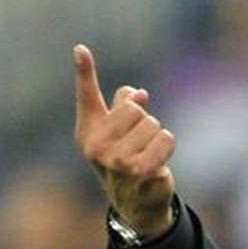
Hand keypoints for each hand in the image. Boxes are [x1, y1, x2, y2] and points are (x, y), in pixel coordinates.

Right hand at [72, 43, 175, 238]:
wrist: (135, 200)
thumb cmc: (126, 158)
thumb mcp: (120, 132)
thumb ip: (123, 106)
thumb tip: (139, 93)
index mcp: (88, 132)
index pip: (87, 95)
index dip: (85, 70)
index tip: (80, 48)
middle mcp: (95, 146)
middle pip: (134, 108)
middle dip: (145, 122)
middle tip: (139, 143)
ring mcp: (115, 159)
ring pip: (153, 124)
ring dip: (157, 137)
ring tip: (148, 154)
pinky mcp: (138, 170)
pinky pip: (165, 139)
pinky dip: (167, 146)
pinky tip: (157, 162)